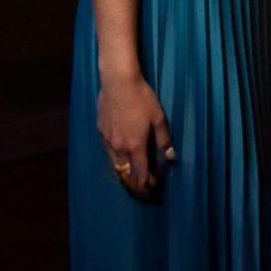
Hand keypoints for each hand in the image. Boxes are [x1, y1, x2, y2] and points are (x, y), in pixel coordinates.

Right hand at [97, 72, 174, 192]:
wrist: (118, 82)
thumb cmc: (141, 98)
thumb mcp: (158, 118)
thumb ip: (164, 140)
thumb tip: (170, 157)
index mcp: (135, 145)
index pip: (140, 173)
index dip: (145, 184)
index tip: (150, 188)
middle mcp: (119, 147)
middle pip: (125, 172)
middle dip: (133, 180)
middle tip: (142, 183)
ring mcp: (107, 140)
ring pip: (114, 163)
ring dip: (123, 170)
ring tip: (131, 171)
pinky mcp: (100, 131)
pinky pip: (108, 151)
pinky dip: (115, 157)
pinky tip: (121, 153)